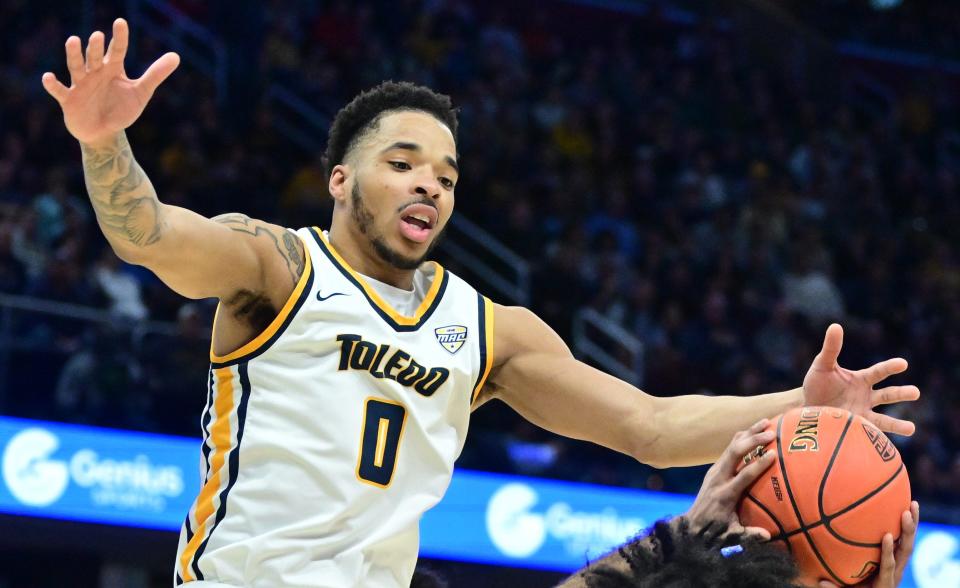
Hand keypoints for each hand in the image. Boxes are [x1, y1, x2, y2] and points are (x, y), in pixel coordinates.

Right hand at [41, 18, 179, 144]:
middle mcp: (95, 73)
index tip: (120, 22)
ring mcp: (80, 85)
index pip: (117, 50)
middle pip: (95, 57)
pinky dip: (53, 84)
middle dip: (95, 47)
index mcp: (112, 69)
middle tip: (97, 35)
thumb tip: (176, 55)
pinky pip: (59, 90)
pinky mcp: (69, 100)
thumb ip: (155, 74)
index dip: (119, 37)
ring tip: (73, 40)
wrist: (104, 133)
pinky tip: (48, 77)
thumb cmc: (121, 109)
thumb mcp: (141, 92)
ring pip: (76, 67)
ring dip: (74, 55)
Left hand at [683, 419, 776, 540]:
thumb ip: (749, 535)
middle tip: (772, 433)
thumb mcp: (732, 535)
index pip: (744, 475)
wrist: (693, 524)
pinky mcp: (715, 467)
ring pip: (731, 446)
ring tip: (766, 421)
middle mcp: (718, 477)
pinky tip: (755, 430)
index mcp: (725, 494)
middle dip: (752, 440)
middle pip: (735, 453)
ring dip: (748, 433)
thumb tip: (768, 536)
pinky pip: (729, 448)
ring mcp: (715, 470)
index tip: (773, 454)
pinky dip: (742, 438)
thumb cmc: (716, 530)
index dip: (758, 464)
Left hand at [802, 324, 918, 435]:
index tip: (902, 364)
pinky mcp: (856, 428)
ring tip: (912, 428)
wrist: (806, 406)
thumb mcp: (822, 365)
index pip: (879, 372)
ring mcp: (863, 413)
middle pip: (888, 395)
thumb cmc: (816, 383)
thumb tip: (836, 326)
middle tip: (915, 392)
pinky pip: (869, 434)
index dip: (890, 367)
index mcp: (861, 379)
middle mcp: (866, 396)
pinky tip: (886, 446)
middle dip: (901, 393)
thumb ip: (831, 348)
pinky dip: (878, 439)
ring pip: (884, 419)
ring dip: (898, 424)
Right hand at [817, 501, 918, 587]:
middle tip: (906, 513)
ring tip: (913, 503)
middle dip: (907, 532)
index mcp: (885, 582)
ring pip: (909, 544)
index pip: (888, 565)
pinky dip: (907, 525)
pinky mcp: (899, 558)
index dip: (889, 551)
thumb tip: (821, 582)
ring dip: (912, 524)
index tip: (888, 536)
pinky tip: (906, 506)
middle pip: (905, 551)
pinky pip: (905, 540)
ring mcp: (899, 564)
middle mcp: (896, 572)